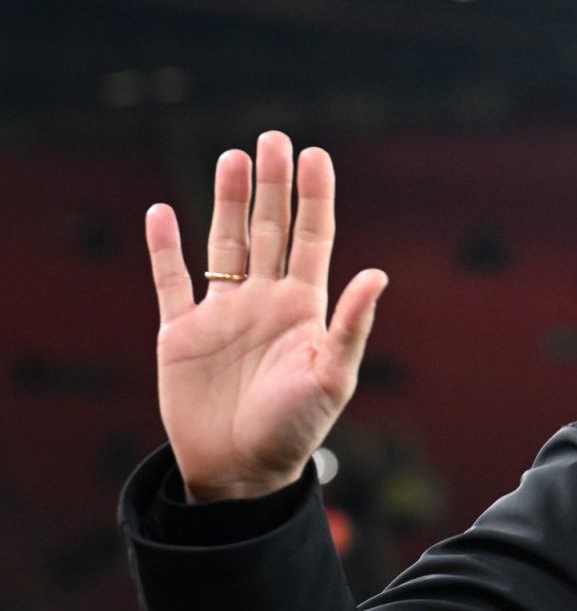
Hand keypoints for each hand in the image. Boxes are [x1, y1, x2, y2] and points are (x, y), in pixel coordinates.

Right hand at [145, 131, 387, 501]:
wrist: (241, 472)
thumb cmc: (296, 428)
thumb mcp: (332, 376)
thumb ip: (351, 324)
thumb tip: (378, 274)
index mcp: (304, 307)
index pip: (312, 237)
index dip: (314, 197)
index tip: (316, 155)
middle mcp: (264, 301)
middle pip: (268, 229)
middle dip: (272, 185)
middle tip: (272, 138)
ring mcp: (222, 313)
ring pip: (223, 243)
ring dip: (225, 201)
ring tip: (232, 157)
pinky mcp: (180, 333)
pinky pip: (170, 281)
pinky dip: (164, 248)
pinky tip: (163, 211)